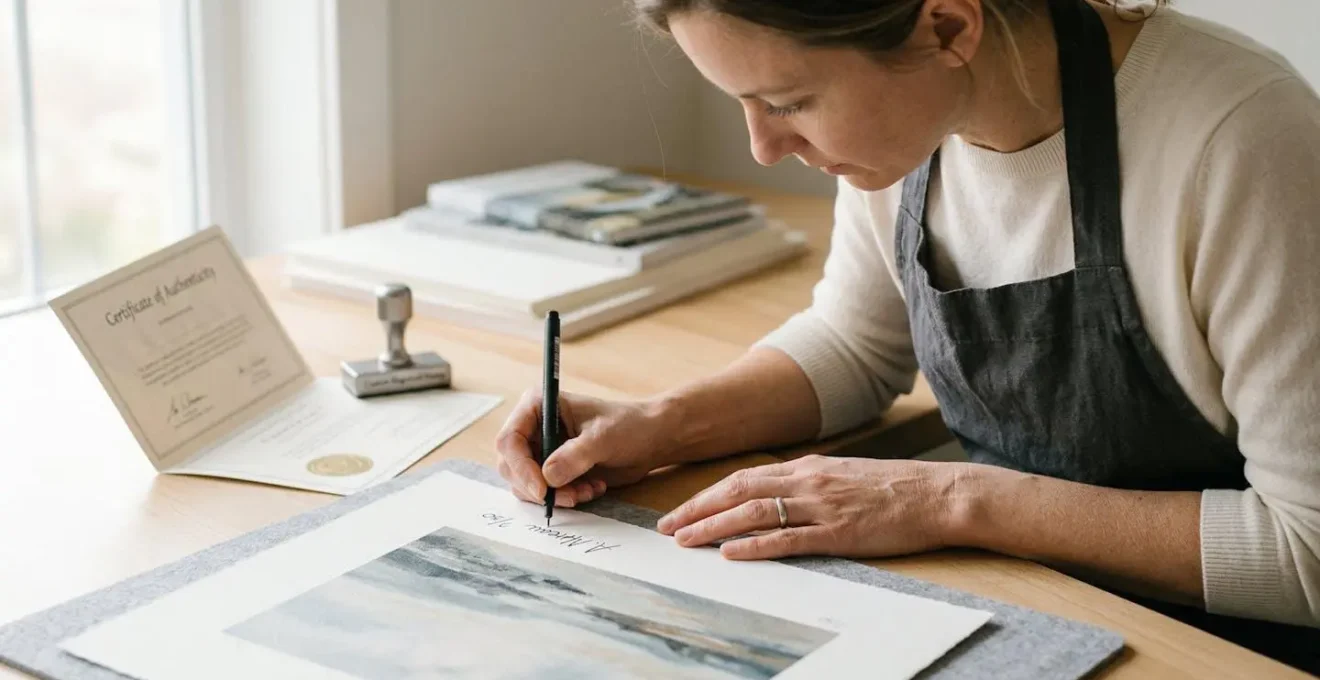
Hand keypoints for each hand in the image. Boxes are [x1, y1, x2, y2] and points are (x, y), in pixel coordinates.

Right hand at [495, 387, 675, 507]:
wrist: (650, 439)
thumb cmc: (628, 426)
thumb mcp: (602, 438)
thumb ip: (574, 456)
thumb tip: (547, 478)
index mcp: (537, 406)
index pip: (510, 440)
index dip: (520, 467)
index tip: (542, 490)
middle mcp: (533, 428)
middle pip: (511, 466)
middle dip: (538, 487)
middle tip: (570, 496)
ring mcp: (541, 450)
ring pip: (526, 484)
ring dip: (556, 495)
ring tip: (587, 490)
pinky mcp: (553, 471)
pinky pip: (545, 493)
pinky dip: (566, 498)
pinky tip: (592, 488)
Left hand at [655, 455, 964, 559]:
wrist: (938, 495)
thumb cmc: (895, 487)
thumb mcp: (843, 475)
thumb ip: (809, 482)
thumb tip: (776, 493)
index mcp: (807, 466)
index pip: (743, 477)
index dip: (707, 494)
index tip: (680, 510)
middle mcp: (807, 481)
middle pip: (737, 490)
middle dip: (697, 509)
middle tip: (666, 527)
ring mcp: (821, 506)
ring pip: (754, 512)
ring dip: (714, 526)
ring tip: (685, 540)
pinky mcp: (839, 532)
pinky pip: (788, 538)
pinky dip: (755, 544)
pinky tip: (731, 552)